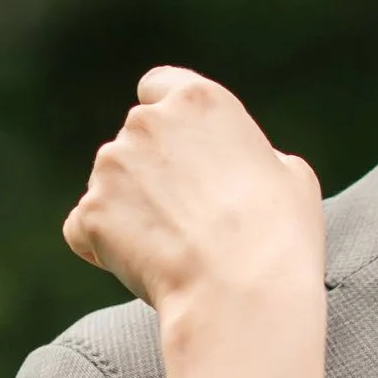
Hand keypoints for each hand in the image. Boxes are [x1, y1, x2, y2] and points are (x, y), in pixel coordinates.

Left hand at [64, 67, 322, 318]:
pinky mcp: (89, 213)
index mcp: (199, 101)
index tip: (180, 151)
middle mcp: (146, 122)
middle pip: (134, 140)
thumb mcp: (291, 175)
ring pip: (110, 184)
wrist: (242, 291)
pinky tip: (144, 266)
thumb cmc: (278, 236)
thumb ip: (252, 154)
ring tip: (172, 248)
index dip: (167, 120)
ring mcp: (111, 166)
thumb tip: (240, 166)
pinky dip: (104, 245)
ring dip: (130, 208)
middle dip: (150, 171)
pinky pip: (86, 227)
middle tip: (187, 216)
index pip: (158, 87)